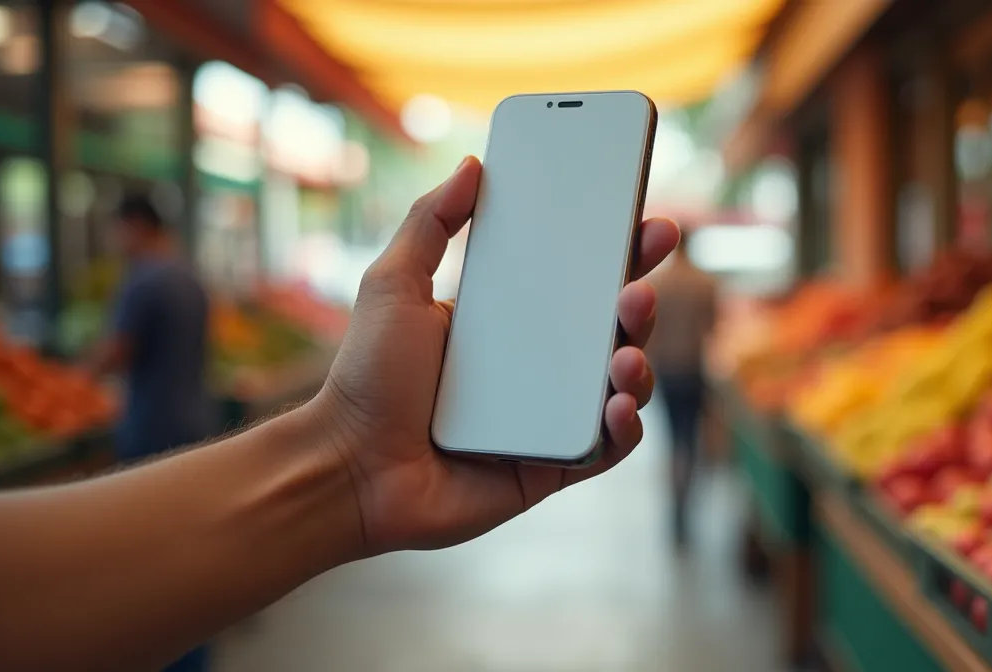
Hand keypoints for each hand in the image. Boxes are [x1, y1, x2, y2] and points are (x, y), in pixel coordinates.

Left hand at [314, 156, 678, 552]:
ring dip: (638, 363)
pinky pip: (608, 446)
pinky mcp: (554, 465)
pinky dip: (625, 426)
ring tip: (624, 353)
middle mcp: (540, 364)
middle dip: (639, 301)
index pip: (578, 277)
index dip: (618, 249)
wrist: (349, 468)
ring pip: (621, 384)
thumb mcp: (394, 284)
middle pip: (611, 326)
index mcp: (511, 318)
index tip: (642, 219)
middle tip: (639, 285)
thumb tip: (473, 164)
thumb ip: (430, 222)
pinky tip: (618, 405)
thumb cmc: (367, 378)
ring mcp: (551, 415)